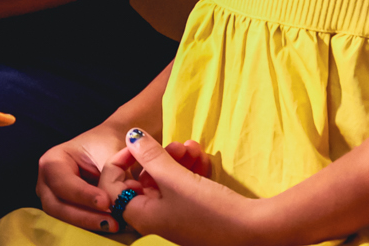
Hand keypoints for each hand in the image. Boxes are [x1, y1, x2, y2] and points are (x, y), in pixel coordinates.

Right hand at [35, 119, 132, 234]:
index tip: (106, 201)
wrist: (110, 145)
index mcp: (53, 161)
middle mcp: (48, 182)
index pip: (61, 181)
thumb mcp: (110, 153)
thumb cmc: (107, 144)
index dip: (82, 194)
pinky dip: (93, 225)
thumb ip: (113, 175)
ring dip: (90, 223)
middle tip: (112, 222)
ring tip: (115, 224)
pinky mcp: (67, 210)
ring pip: (65, 218)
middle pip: (56, 205)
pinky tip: (111, 224)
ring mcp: (54, 198)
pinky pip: (75, 222)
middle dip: (84, 216)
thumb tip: (121, 199)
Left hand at [111, 131, 277, 245]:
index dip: (121, 160)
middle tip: (177, 144)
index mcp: (142, 216)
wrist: (256, 232)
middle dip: (158, 156)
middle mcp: (154, 219)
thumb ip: (150, 155)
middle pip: (142, 180)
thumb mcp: (175, 179)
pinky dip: (189, 170)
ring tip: (193, 147)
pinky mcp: (193, 213)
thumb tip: (130, 136)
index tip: (138, 144)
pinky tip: (202, 158)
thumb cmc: (211, 211)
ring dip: (177, 159)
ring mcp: (175, 216)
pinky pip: (182, 187)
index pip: (113, 186)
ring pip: (165, 180)